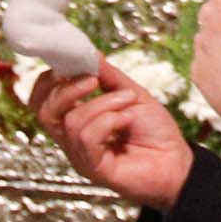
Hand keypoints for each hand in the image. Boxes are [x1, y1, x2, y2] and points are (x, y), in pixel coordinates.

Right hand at [35, 60, 194, 212]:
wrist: (178, 162)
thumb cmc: (155, 131)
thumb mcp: (131, 94)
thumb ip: (108, 76)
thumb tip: (90, 52)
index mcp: (76, 120)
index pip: (42, 101)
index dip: (49, 80)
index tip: (70, 62)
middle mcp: (73, 140)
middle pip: (44, 112)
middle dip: (66, 89)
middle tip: (92, 79)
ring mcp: (81, 156)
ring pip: (72, 121)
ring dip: (103, 104)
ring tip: (128, 102)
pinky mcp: (94, 169)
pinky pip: (88, 138)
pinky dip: (109, 120)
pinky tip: (127, 119)